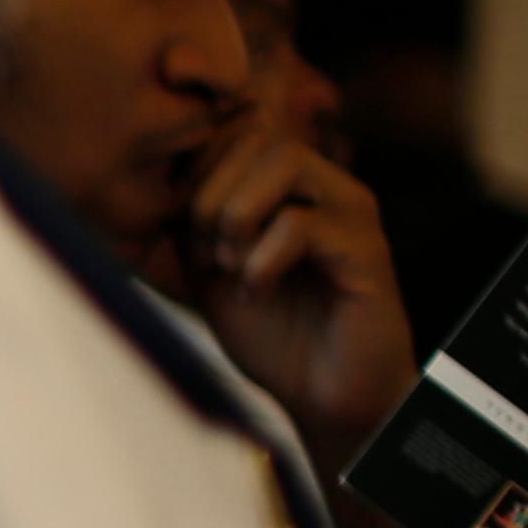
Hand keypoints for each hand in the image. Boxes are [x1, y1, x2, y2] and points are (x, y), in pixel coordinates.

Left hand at [183, 124, 414, 470]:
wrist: (324, 393)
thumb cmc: (271, 333)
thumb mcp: (210, 272)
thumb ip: (190, 224)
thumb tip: (160, 183)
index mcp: (291, 188)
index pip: (235, 133)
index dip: (195, 178)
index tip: (187, 237)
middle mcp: (326, 188)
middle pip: (257, 135)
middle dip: (210, 193)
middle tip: (207, 253)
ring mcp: (351, 214)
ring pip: (285, 158)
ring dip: (237, 212)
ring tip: (229, 264)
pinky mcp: (367, 250)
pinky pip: (303, 223)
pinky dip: (262, 258)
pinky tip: (257, 290)